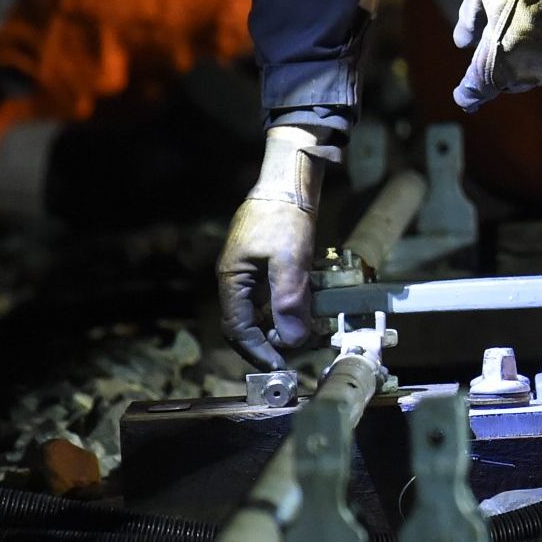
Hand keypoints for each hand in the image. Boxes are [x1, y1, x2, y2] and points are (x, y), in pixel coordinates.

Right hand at [216, 126, 329, 370]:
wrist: (290, 177)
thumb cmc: (285, 212)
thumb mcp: (290, 259)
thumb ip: (289, 300)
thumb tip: (294, 340)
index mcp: (233, 278)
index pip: (237, 328)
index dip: (257, 350)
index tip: (280, 365)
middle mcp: (238, 278)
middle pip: (249, 322)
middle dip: (270, 341)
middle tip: (295, 353)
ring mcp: (253, 270)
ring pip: (263, 309)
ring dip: (283, 325)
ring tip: (306, 334)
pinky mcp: (269, 263)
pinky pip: (275, 294)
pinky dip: (290, 306)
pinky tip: (309, 309)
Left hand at [451, 0, 541, 110]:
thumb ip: (468, 19)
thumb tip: (462, 43)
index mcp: (498, 51)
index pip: (479, 86)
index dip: (469, 94)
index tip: (464, 99)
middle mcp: (527, 65)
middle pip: (507, 83)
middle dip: (499, 71)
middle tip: (500, 46)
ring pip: (533, 78)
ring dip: (525, 66)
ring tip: (527, 34)